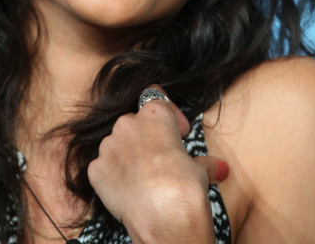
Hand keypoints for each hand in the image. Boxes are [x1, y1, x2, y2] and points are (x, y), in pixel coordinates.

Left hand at [88, 86, 228, 243]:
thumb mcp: (200, 170)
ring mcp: (109, 145)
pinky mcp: (96, 169)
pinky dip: (114, 177)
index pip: (156, 97)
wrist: (163, 217)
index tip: (176, 132)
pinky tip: (128, 190)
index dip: (169, 116)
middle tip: (160, 159)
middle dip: (146, 138)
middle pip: (134, 122)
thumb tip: (218, 168)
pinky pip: (105, 168)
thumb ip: (203, 163)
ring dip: (128, 156)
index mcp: (154, 114)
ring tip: (144, 179)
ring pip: (117, 144)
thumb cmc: (184, 187)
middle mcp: (128, 123)